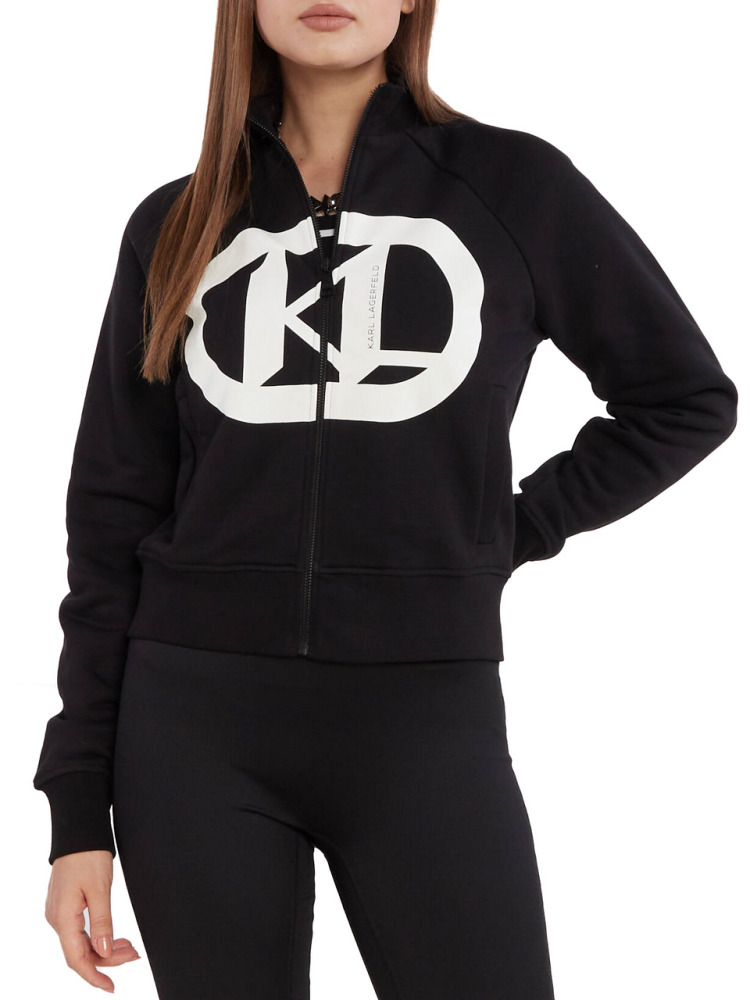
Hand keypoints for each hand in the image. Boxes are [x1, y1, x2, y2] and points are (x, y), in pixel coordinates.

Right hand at [44, 849, 140, 992]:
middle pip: (80, 952)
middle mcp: (57, 918)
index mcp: (62, 918)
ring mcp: (59, 912)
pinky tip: (114, 937)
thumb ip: (102, 923)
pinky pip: (80, 930)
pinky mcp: (65, 905)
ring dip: (104, 948)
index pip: (77, 958)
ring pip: (81, 942)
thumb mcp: (100, 889)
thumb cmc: (88, 855)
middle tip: (133, 955)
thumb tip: (104, 952)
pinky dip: (98, 936)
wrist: (79, 831)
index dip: (94, 976)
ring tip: (129, 947)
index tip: (111, 987)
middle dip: (106, 959)